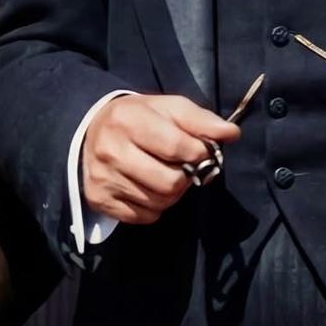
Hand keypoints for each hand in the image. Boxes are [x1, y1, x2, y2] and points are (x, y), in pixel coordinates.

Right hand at [83, 94, 241, 224]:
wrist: (92, 130)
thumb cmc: (140, 117)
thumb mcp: (169, 108)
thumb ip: (201, 120)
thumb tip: (232, 134)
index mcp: (129, 120)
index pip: (176, 146)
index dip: (199, 152)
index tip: (201, 150)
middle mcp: (111, 150)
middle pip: (169, 182)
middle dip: (187, 177)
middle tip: (184, 167)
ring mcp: (103, 178)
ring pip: (159, 202)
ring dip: (172, 193)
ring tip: (166, 174)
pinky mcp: (100, 200)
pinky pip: (144, 217)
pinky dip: (155, 207)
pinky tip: (148, 187)